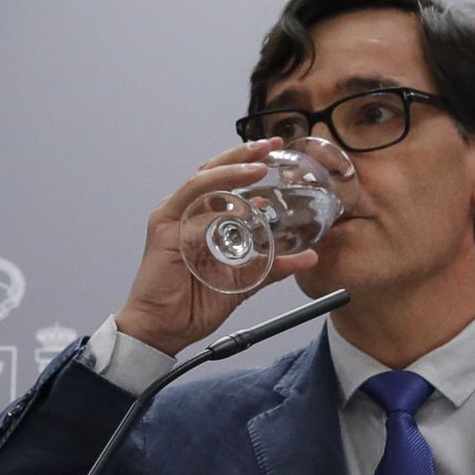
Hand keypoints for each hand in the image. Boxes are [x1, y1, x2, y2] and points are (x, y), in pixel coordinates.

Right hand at [115, 138, 319, 356]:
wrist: (166, 328)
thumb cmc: (196, 303)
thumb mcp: (245, 282)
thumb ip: (274, 266)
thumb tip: (310, 257)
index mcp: (204, 218)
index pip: (227, 181)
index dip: (250, 163)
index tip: (277, 153)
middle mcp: (187, 212)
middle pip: (214, 170)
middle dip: (243, 155)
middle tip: (271, 145)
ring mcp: (173, 217)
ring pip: (203, 181)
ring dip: (231, 172)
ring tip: (259, 168)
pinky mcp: (164, 230)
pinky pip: (191, 209)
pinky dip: (216, 205)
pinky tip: (239, 208)